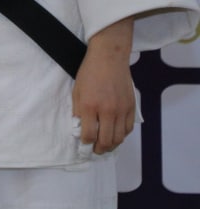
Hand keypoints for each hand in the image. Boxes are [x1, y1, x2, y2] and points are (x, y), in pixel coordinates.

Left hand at [71, 18, 135, 154]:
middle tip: (95, 150)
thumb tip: (79, 129)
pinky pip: (128, 128)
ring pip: (119, 137)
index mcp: (90, 106)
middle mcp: (107, 110)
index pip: (89, 135)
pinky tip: (116, 135)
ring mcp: (122, 109)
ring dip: (112, 145)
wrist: (109, 58)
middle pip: (106, 140)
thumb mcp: (77, 92)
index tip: (84, 145)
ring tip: (105, 146)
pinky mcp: (132, 107)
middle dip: (99, 149)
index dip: (86, 143)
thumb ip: (78, 112)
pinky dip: (122, 135)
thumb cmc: (89, 73)